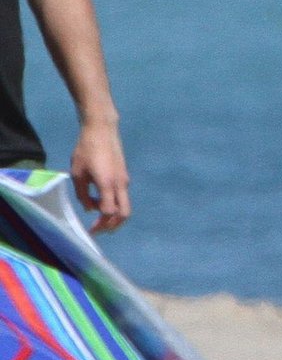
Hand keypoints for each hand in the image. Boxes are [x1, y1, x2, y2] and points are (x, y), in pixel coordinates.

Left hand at [71, 118, 129, 232]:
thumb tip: (90, 208)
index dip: (101, 225)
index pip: (109, 212)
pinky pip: (122, 196)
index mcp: (108, 184)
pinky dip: (114, 204)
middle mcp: (120, 184)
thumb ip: (82, 194)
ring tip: (97, 214)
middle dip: (113, 226)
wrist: (102, 129)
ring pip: (126, 205)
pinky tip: (100, 199)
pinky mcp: (124, 174)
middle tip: (99, 229)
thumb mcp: (77, 173)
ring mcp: (124, 179)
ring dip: (113, 215)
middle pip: (125, 213)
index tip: (90, 230)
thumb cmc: (86, 149)